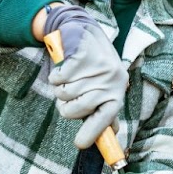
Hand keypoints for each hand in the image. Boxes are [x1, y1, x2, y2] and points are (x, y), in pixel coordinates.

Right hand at [43, 4, 128, 150]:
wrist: (83, 29)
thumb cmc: (94, 63)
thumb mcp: (105, 83)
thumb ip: (106, 106)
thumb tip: (112, 133)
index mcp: (117, 91)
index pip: (106, 118)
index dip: (92, 133)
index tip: (79, 144)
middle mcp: (111, 81)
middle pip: (76, 110)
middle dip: (65, 107)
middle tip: (66, 98)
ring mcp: (96, 68)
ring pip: (64, 95)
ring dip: (59, 88)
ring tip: (68, 77)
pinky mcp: (81, 57)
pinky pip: (58, 79)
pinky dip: (55, 76)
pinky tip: (64, 66)